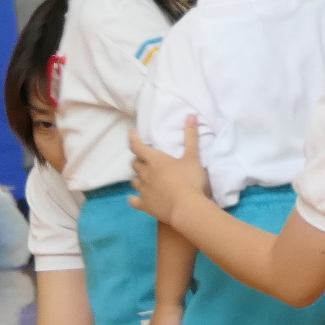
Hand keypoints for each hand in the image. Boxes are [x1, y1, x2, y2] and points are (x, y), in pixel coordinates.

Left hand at [128, 116, 211, 231]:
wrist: (187, 208)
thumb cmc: (190, 180)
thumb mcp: (193, 157)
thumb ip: (190, 137)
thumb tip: (191, 115)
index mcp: (154, 160)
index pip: (137, 146)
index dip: (133, 138)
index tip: (132, 132)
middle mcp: (144, 173)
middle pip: (135, 163)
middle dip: (139, 159)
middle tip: (145, 158)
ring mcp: (143, 190)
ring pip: (134, 181)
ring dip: (138, 177)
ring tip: (144, 177)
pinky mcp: (144, 205)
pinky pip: (134, 200)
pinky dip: (134, 198)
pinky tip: (135, 198)